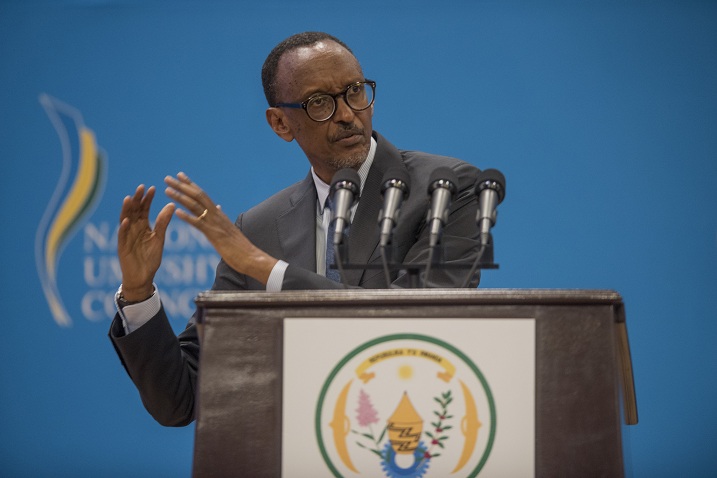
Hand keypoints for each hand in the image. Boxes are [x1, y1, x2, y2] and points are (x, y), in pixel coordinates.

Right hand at [117, 185, 175, 300]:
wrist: (143, 277)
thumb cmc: (150, 259)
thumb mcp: (159, 238)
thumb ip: (163, 222)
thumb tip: (171, 205)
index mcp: (143, 227)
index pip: (144, 209)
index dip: (147, 199)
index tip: (153, 188)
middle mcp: (133, 229)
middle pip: (134, 211)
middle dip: (137, 200)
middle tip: (141, 187)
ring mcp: (127, 237)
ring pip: (125, 220)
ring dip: (127, 210)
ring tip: (129, 199)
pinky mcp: (122, 247)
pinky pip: (122, 236)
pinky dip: (124, 228)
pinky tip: (126, 221)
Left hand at [164, 172, 277, 284]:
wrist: (251, 257)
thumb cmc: (240, 246)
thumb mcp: (229, 228)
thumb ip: (221, 217)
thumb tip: (217, 207)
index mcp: (218, 213)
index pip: (202, 195)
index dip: (190, 184)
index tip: (179, 175)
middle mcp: (216, 215)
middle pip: (197, 196)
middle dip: (181, 186)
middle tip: (168, 178)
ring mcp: (215, 224)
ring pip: (196, 206)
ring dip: (180, 197)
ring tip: (167, 190)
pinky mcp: (214, 235)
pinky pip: (199, 224)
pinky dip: (187, 217)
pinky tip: (177, 212)